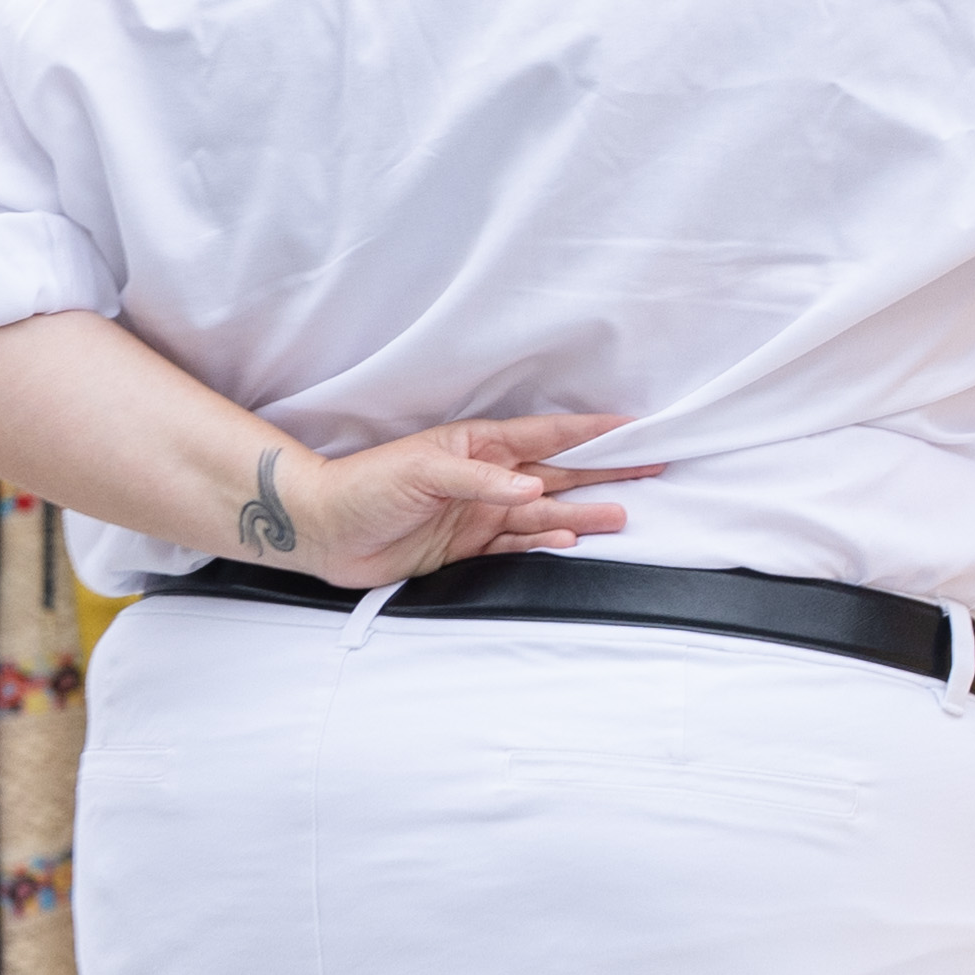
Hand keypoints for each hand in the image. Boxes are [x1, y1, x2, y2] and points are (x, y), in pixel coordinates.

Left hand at [235, 413, 649, 586]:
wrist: (323, 529)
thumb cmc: (365, 487)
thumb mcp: (424, 472)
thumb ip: (482, 482)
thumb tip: (534, 491)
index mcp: (479, 446)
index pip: (548, 436)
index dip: (592, 431)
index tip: (635, 427)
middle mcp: (486, 478)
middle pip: (558, 472)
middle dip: (604, 470)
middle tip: (651, 469)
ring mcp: (478, 513)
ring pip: (544, 512)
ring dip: (581, 513)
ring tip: (621, 515)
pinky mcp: (465, 547)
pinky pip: (516, 545)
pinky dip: (544, 543)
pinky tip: (569, 540)